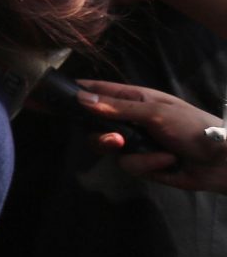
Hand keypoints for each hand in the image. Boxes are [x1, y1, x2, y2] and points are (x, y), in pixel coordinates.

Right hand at [78, 79, 226, 192]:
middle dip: (104, 136)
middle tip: (115, 141)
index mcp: (133, 98)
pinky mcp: (141, 163)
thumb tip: (82, 98)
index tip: (47, 97)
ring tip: (156, 154)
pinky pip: (129, 165)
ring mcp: (134, 142)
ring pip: (109, 148)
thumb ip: (118, 107)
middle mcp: (129, 119)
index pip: (96, 91)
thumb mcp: (156, 113)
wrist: (221, 161)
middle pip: (94, 125)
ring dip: (134, 154)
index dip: (74, 93)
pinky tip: (168, 162)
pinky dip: (148, 165)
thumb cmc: (193, 127)